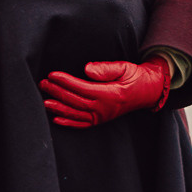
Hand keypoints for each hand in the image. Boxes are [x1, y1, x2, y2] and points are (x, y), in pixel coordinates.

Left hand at [39, 57, 170, 127]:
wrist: (148, 91)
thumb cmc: (136, 77)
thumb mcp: (125, 67)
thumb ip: (106, 68)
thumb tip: (87, 69)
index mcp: (109, 94)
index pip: (82, 88)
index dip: (66, 82)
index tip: (53, 75)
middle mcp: (104, 108)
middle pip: (75, 101)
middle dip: (57, 92)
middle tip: (44, 84)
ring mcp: (101, 116)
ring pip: (76, 114)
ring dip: (58, 108)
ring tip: (44, 100)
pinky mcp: (100, 119)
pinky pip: (82, 124)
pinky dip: (69, 123)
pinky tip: (56, 118)